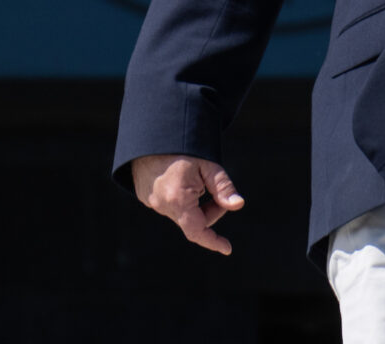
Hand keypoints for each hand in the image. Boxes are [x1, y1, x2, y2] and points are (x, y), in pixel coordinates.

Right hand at [130, 154, 245, 254]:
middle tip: (216, 190)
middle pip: (194, 221)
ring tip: (195, 178)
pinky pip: (169, 205)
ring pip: (182, 213)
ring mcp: (151, 202)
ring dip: (195, 204)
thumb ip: (223, 187)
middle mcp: (162, 205)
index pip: (197, 231)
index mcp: (178, 200)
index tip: (227, 248)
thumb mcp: (208, 165)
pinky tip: (180, 178)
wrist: (153, 135)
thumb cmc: (184, 148)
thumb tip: (238, 204)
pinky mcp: (146, 197)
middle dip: (210, 211)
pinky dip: (181, 199)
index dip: (213, 241)